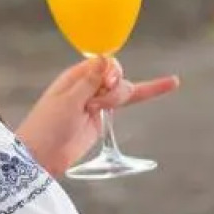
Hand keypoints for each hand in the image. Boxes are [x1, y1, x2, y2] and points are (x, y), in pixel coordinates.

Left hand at [16, 56, 179, 176]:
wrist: (41, 157)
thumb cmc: (47, 127)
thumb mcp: (67, 101)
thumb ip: (89, 81)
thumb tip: (105, 57)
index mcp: (75, 76)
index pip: (104, 62)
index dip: (110, 72)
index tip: (105, 85)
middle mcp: (88, 85)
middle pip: (116, 76)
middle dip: (113, 90)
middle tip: (94, 105)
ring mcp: (97, 101)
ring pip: (122, 91)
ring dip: (115, 100)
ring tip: (94, 112)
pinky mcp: (102, 117)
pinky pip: (126, 103)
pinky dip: (148, 93)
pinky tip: (171, 83)